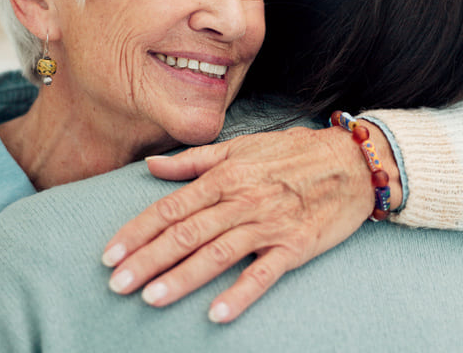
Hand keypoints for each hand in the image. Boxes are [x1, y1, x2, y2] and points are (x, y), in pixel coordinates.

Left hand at [101, 123, 399, 322]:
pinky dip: (240, 295)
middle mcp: (242, 200)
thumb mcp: (239, 147)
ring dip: (182, 278)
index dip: (137, 231)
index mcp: (225, 176)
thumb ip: (193, 160)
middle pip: (186, 234)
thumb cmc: (292, 154)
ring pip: (217, 254)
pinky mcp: (295, 247)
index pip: (171, 207)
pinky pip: (264, 274)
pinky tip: (216, 314)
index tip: (110, 254)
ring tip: (150, 298)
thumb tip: (150, 165)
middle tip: (116, 284)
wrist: (352, 162)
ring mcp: (268, 225)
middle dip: (148, 260)